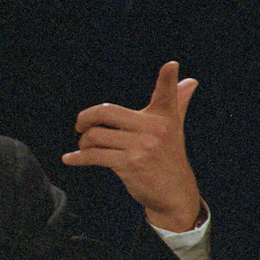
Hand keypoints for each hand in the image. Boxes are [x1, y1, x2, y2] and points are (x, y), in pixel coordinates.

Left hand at [62, 61, 201, 231]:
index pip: (166, 94)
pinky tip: (69, 159)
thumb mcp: (174, 128)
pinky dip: (78, 158)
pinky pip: (94, 156)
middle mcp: (154, 129)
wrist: (175, 194)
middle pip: (106, 112)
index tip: (171, 65)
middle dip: (86, 118)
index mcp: (164, 117)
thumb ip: (177, 102)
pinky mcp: (129, 165)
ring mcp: (141, 147)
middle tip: (80, 125)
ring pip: (95, 135)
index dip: (168, 78)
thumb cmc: (170, 156)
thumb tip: (190, 80)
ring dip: (84, 142)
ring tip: (85, 146)